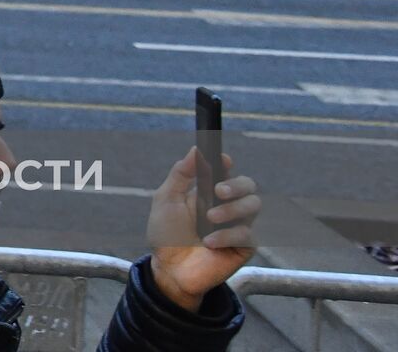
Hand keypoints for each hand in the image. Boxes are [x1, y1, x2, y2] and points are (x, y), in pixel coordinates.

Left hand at [146, 148, 260, 312]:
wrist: (169, 269)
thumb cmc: (166, 234)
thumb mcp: (166, 200)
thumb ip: (181, 174)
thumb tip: (196, 149)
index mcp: (208, 191)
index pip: (226, 170)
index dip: (226, 163)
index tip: (222, 160)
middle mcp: (227, 205)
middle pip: (248, 185)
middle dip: (236, 185)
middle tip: (218, 191)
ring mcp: (238, 225)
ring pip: (253, 206)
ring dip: (232, 209)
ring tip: (209, 218)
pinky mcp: (244, 246)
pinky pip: (248, 234)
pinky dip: (227, 235)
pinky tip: (209, 242)